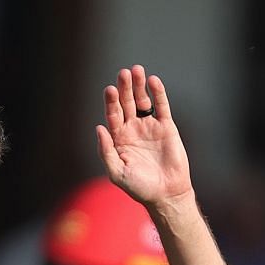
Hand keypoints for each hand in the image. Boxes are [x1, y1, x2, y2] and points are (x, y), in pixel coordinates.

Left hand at [96, 66, 194, 209]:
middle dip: (124, 88)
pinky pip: (161, 106)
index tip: (110, 90)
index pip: (112, 115)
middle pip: (126, 104)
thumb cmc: (139, 187)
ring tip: (136, 70)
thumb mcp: (117, 172)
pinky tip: (153, 81)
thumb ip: (106, 151)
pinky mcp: (166, 127)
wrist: (166, 193)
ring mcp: (149, 127)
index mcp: (118, 139)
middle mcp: (132, 130)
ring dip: (139, 86)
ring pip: (142, 101)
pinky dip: (158, 93)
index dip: (111, 102)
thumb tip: (98, 128)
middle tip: (123, 73)